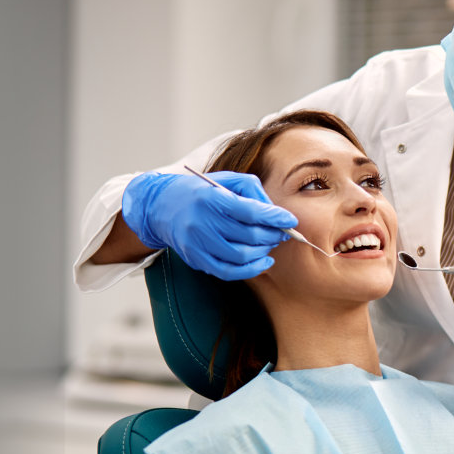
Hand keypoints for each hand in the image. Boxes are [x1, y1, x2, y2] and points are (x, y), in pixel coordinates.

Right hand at [120, 171, 297, 279]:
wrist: (163, 206)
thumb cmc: (201, 191)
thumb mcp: (226, 180)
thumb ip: (253, 191)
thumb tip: (276, 213)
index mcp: (211, 198)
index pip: (250, 211)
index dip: (274, 217)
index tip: (290, 220)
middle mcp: (202, 222)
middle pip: (248, 236)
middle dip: (272, 235)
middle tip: (282, 232)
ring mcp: (197, 244)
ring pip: (241, 257)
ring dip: (263, 252)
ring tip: (271, 244)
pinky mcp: (195, 259)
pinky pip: (228, 272)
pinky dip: (250, 270)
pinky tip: (263, 262)